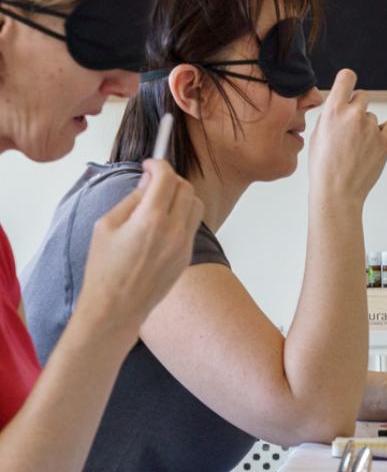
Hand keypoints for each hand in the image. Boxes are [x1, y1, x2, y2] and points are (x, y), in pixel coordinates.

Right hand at [74, 159, 204, 338]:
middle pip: (186, 188)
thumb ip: (131, 200)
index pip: (167, 178)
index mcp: (151, 219)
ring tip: (159, 201)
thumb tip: (147, 184)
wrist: (117, 307)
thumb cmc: (105, 269)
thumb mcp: (106, 226)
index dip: (158, 165)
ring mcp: (184, 244)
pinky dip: (182, 215)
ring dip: (181, 196)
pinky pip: (192, 225)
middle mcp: (174, 230)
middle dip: (170, 179)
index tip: (149, 165)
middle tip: (153, 181)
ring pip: (196, 205)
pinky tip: (162, 222)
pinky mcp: (187, 256)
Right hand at [306, 69, 386, 206]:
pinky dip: (386, 132)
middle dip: (357, 107)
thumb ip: (331, 115)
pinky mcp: (386, 141)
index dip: (348, 80)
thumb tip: (341, 105)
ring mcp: (371, 128)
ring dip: (368, 126)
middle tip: (351, 127)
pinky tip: (375, 143)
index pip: (347, 77)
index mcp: (333, 111)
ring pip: (373, 117)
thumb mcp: (318, 134)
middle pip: (363, 95)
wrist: (336, 191)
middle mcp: (353, 115)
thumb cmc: (324, 167)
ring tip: (357, 147)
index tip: (349, 84)